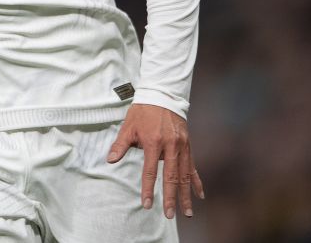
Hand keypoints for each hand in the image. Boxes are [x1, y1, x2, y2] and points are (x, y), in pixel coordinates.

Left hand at [107, 102, 204, 218]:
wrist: (162, 95)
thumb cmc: (143, 111)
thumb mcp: (128, 126)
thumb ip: (120, 144)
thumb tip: (110, 160)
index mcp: (153, 141)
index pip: (150, 171)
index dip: (148, 189)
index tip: (147, 204)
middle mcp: (170, 145)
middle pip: (171, 177)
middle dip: (171, 198)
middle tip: (169, 215)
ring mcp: (182, 146)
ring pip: (185, 175)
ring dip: (185, 195)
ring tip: (187, 212)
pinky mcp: (188, 145)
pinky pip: (193, 167)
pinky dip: (196, 182)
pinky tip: (200, 196)